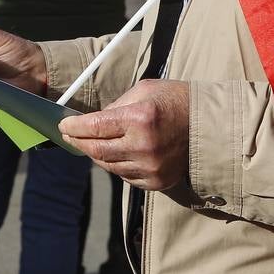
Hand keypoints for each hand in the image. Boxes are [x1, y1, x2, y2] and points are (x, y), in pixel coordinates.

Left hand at [59, 80, 188, 190]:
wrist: (210, 126)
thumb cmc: (177, 101)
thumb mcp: (145, 91)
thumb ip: (117, 106)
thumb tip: (92, 121)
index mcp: (140, 119)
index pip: (95, 127)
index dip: (74, 127)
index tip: (64, 125)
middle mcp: (144, 147)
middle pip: (97, 150)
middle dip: (79, 142)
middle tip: (69, 136)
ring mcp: (151, 168)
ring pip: (109, 166)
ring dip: (95, 154)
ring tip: (89, 144)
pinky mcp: (157, 182)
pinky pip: (125, 176)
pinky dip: (115, 165)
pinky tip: (112, 154)